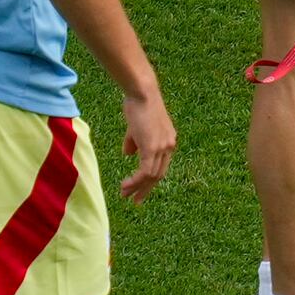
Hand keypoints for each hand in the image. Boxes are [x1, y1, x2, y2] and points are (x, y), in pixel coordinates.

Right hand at [113, 79, 178, 201]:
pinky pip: (145, 171)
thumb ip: (134, 143)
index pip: (161, 166)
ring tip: (125, 194)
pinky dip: (136, 181)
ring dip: (137, 187)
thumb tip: (128, 155)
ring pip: (151, 175)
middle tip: (135, 201)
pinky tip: (126, 185)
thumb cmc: (137, 105)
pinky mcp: (153, 147)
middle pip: (159, 174)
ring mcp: (163, 147)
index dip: (150, 179)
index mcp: (168, 142)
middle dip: (146, 189)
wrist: (142, 93)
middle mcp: (169, 146)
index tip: (140, 189)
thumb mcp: (136, 128)